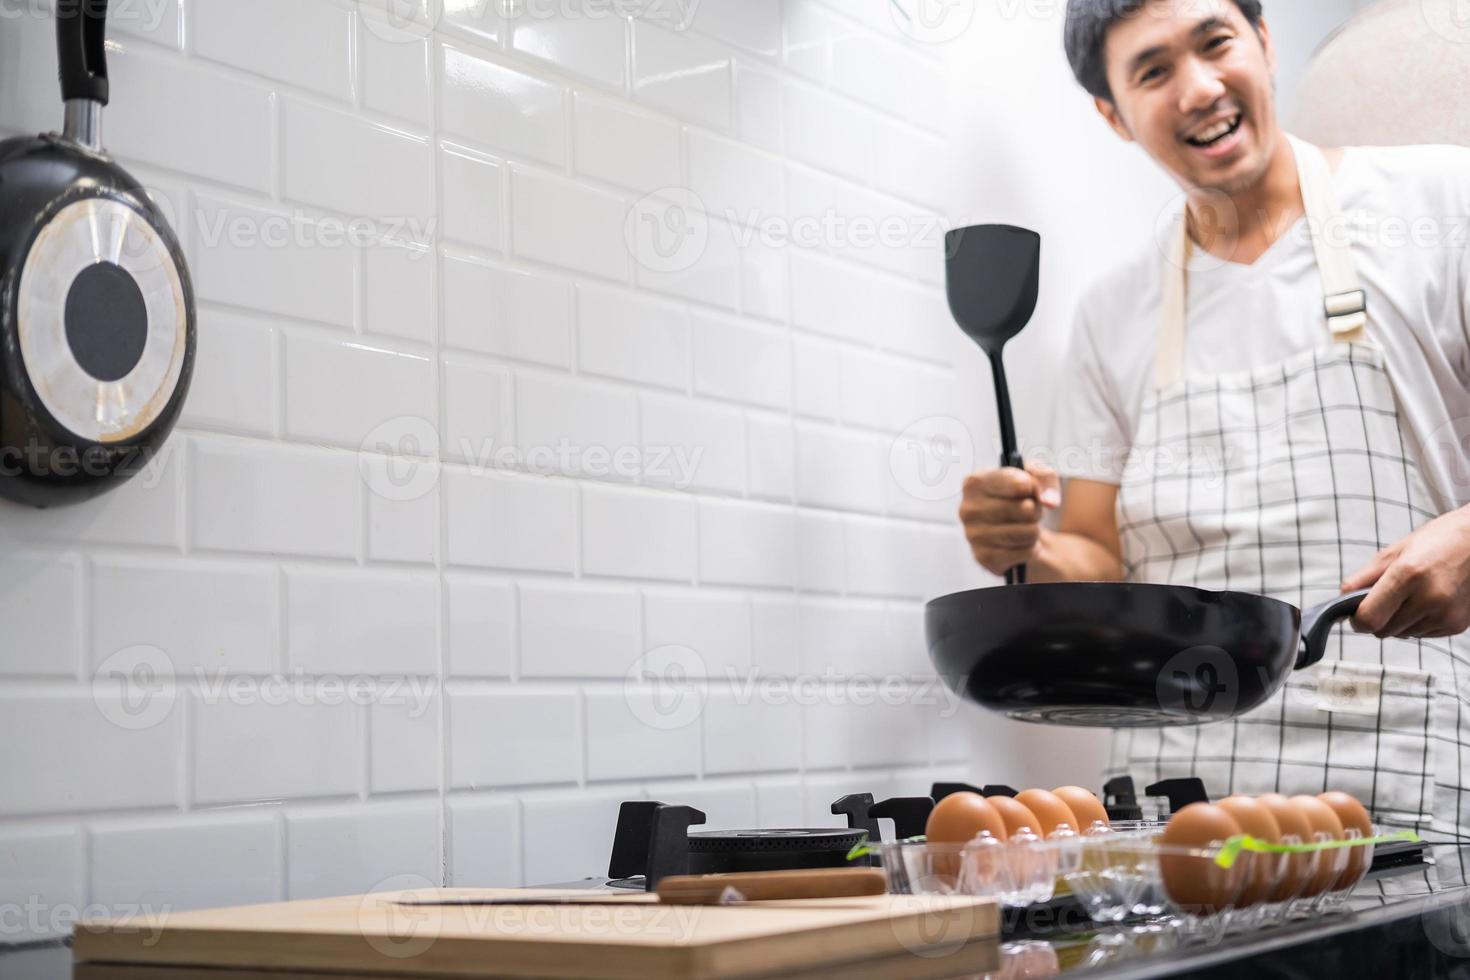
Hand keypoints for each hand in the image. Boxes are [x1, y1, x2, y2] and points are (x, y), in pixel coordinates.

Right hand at [959, 462, 1061, 576]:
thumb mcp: (1032, 476)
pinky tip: (1020, 543)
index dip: (1033, 488)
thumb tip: (1049, 501)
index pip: (1019, 484)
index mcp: (974, 483)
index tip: (1029, 489)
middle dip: (1036, 511)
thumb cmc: (1017, 497)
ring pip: (1027, 533)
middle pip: (1026, 510)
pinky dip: (1030, 549)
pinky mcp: (984, 558)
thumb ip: (1045, 478)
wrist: (1008, 527)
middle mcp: (968, 509)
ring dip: (1034, 530)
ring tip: (1025, 526)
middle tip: (1029, 511)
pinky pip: (1025, 553)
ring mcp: (973, 535)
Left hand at [1342, 507, 1469, 638]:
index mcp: (1408, 574)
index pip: (1369, 618)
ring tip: (1413, 595)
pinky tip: (1429, 601)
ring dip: (1398, 621)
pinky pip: (1422, 634)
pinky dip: (1418, 623)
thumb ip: (1364, 577)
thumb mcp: (1396, 551)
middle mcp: (1430, 598)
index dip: (1357, 620)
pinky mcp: (1457, 625)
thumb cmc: (1437, 541)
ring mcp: (1446, 614)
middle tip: (1386, 599)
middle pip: (1383, 631)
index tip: (1354, 614)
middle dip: (1377, 619)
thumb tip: (1341, 600)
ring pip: (1402, 634)